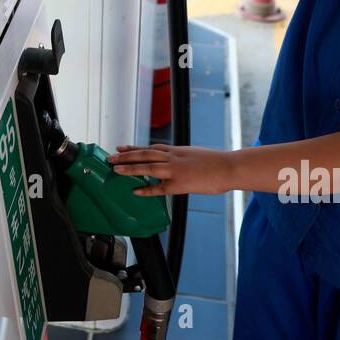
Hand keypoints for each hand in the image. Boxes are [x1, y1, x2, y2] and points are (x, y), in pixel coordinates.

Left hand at [108, 143, 236, 196]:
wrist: (229, 167)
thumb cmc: (216, 163)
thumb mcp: (195, 155)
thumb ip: (182, 159)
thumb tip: (175, 164)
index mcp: (177, 150)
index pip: (151, 147)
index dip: (134, 148)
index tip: (121, 147)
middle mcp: (173, 157)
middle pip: (144, 154)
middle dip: (126, 156)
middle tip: (110, 157)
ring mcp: (176, 170)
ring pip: (148, 166)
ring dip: (130, 168)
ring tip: (115, 169)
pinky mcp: (180, 184)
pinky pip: (160, 188)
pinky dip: (146, 189)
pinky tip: (135, 191)